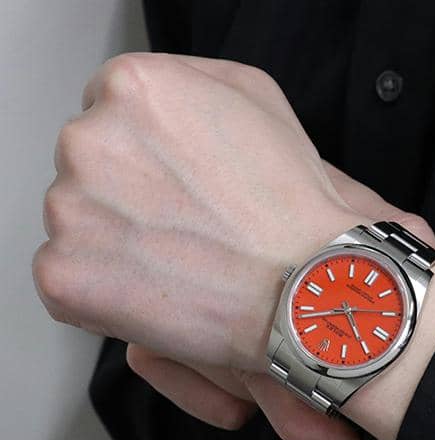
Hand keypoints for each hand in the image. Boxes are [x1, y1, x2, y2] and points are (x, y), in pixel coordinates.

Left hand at [35, 53, 434, 439]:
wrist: (302, 287)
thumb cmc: (290, 204)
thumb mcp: (259, 98)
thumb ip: (191, 81)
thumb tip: (152, 105)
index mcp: (131, 89)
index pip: (108, 115)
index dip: (149, 157)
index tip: (180, 188)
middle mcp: (87, 140)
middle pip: (88, 166)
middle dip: (126, 195)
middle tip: (184, 228)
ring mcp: (69, 211)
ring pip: (78, 222)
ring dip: (115, 242)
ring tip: (178, 263)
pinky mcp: (64, 276)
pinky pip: (70, 279)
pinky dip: (105, 291)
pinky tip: (159, 294)